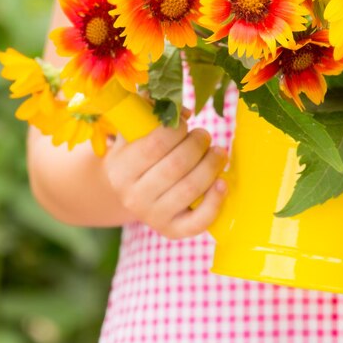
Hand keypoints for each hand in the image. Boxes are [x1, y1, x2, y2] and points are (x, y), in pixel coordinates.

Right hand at [102, 120, 227, 238]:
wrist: (130, 193)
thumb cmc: (138, 155)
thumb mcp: (134, 132)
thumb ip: (150, 112)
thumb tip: (183, 111)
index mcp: (120, 169)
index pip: (154, 145)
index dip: (178, 130)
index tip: (186, 124)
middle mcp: (133, 196)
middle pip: (176, 166)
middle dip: (198, 145)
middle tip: (205, 136)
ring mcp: (152, 217)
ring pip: (190, 189)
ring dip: (212, 166)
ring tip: (218, 152)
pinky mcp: (171, 231)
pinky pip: (197, 221)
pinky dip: (215, 201)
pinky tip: (222, 183)